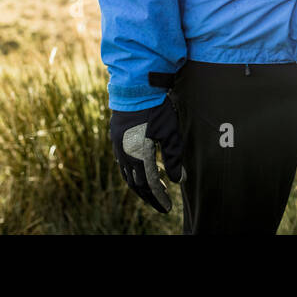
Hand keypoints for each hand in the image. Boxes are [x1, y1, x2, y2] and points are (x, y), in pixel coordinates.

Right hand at [110, 97, 185, 213]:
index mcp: (138, 155)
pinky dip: (133, 172)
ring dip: (141, 185)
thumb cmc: (157, 109)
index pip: (150, 185)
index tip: (167, 208)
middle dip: (150, 196)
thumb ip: (174, 158)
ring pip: (127, 175)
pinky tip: (143, 171)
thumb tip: (180, 179)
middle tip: (161, 204)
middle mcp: (125, 154)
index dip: (159, 198)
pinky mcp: (116, 138)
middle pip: (136, 184)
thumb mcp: (170, 133)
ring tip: (156, 189)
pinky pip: (123, 163)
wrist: (135, 88)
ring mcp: (118, 147)